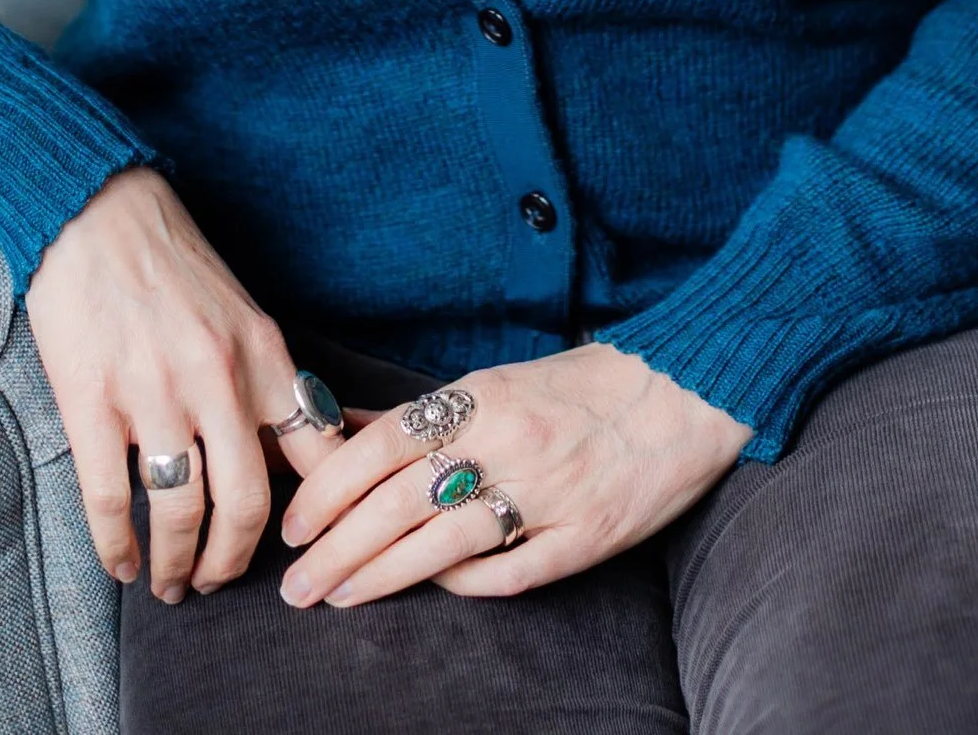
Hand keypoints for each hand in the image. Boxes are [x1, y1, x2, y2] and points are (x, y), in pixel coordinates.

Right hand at [25, 167, 344, 602]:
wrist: (93, 208)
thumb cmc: (169, 259)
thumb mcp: (239, 311)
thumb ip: (261, 379)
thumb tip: (286, 457)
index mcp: (262, 353)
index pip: (314, 455)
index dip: (316, 518)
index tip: (304, 550)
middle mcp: (216, 377)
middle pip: (247, 505)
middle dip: (233, 562)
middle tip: (218, 583)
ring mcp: (152, 391)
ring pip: (180, 514)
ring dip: (177, 565)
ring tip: (169, 584)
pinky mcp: (91, 399)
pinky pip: (110, 501)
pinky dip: (118, 547)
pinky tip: (122, 563)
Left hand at [277, 341, 749, 607]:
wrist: (684, 391)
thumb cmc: (581, 386)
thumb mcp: (496, 381)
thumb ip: (421, 413)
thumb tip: (343, 425)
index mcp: (483, 395)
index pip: (382, 446)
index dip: (329, 489)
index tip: (294, 525)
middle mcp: (510, 441)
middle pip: (400, 503)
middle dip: (338, 549)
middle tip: (297, 585)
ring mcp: (549, 491)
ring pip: (444, 544)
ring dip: (382, 575)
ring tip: (338, 596)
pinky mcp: (587, 535)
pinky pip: (511, 573)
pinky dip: (464, 585)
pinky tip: (432, 589)